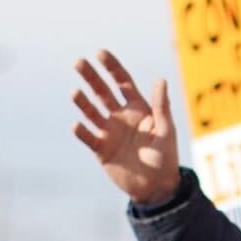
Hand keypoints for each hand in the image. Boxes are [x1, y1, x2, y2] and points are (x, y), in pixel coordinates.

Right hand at [72, 49, 181, 204]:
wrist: (156, 187)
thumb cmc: (165, 157)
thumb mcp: (166, 130)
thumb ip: (161, 107)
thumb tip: (160, 79)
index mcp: (138, 109)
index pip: (122, 82)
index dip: (112, 67)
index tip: (100, 53)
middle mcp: (121, 117)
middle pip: (102, 92)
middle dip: (91, 77)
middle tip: (79, 62)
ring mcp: (109, 132)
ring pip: (92, 112)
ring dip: (82, 102)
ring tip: (75, 92)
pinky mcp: (101, 150)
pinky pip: (89, 138)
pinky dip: (82, 131)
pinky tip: (76, 124)